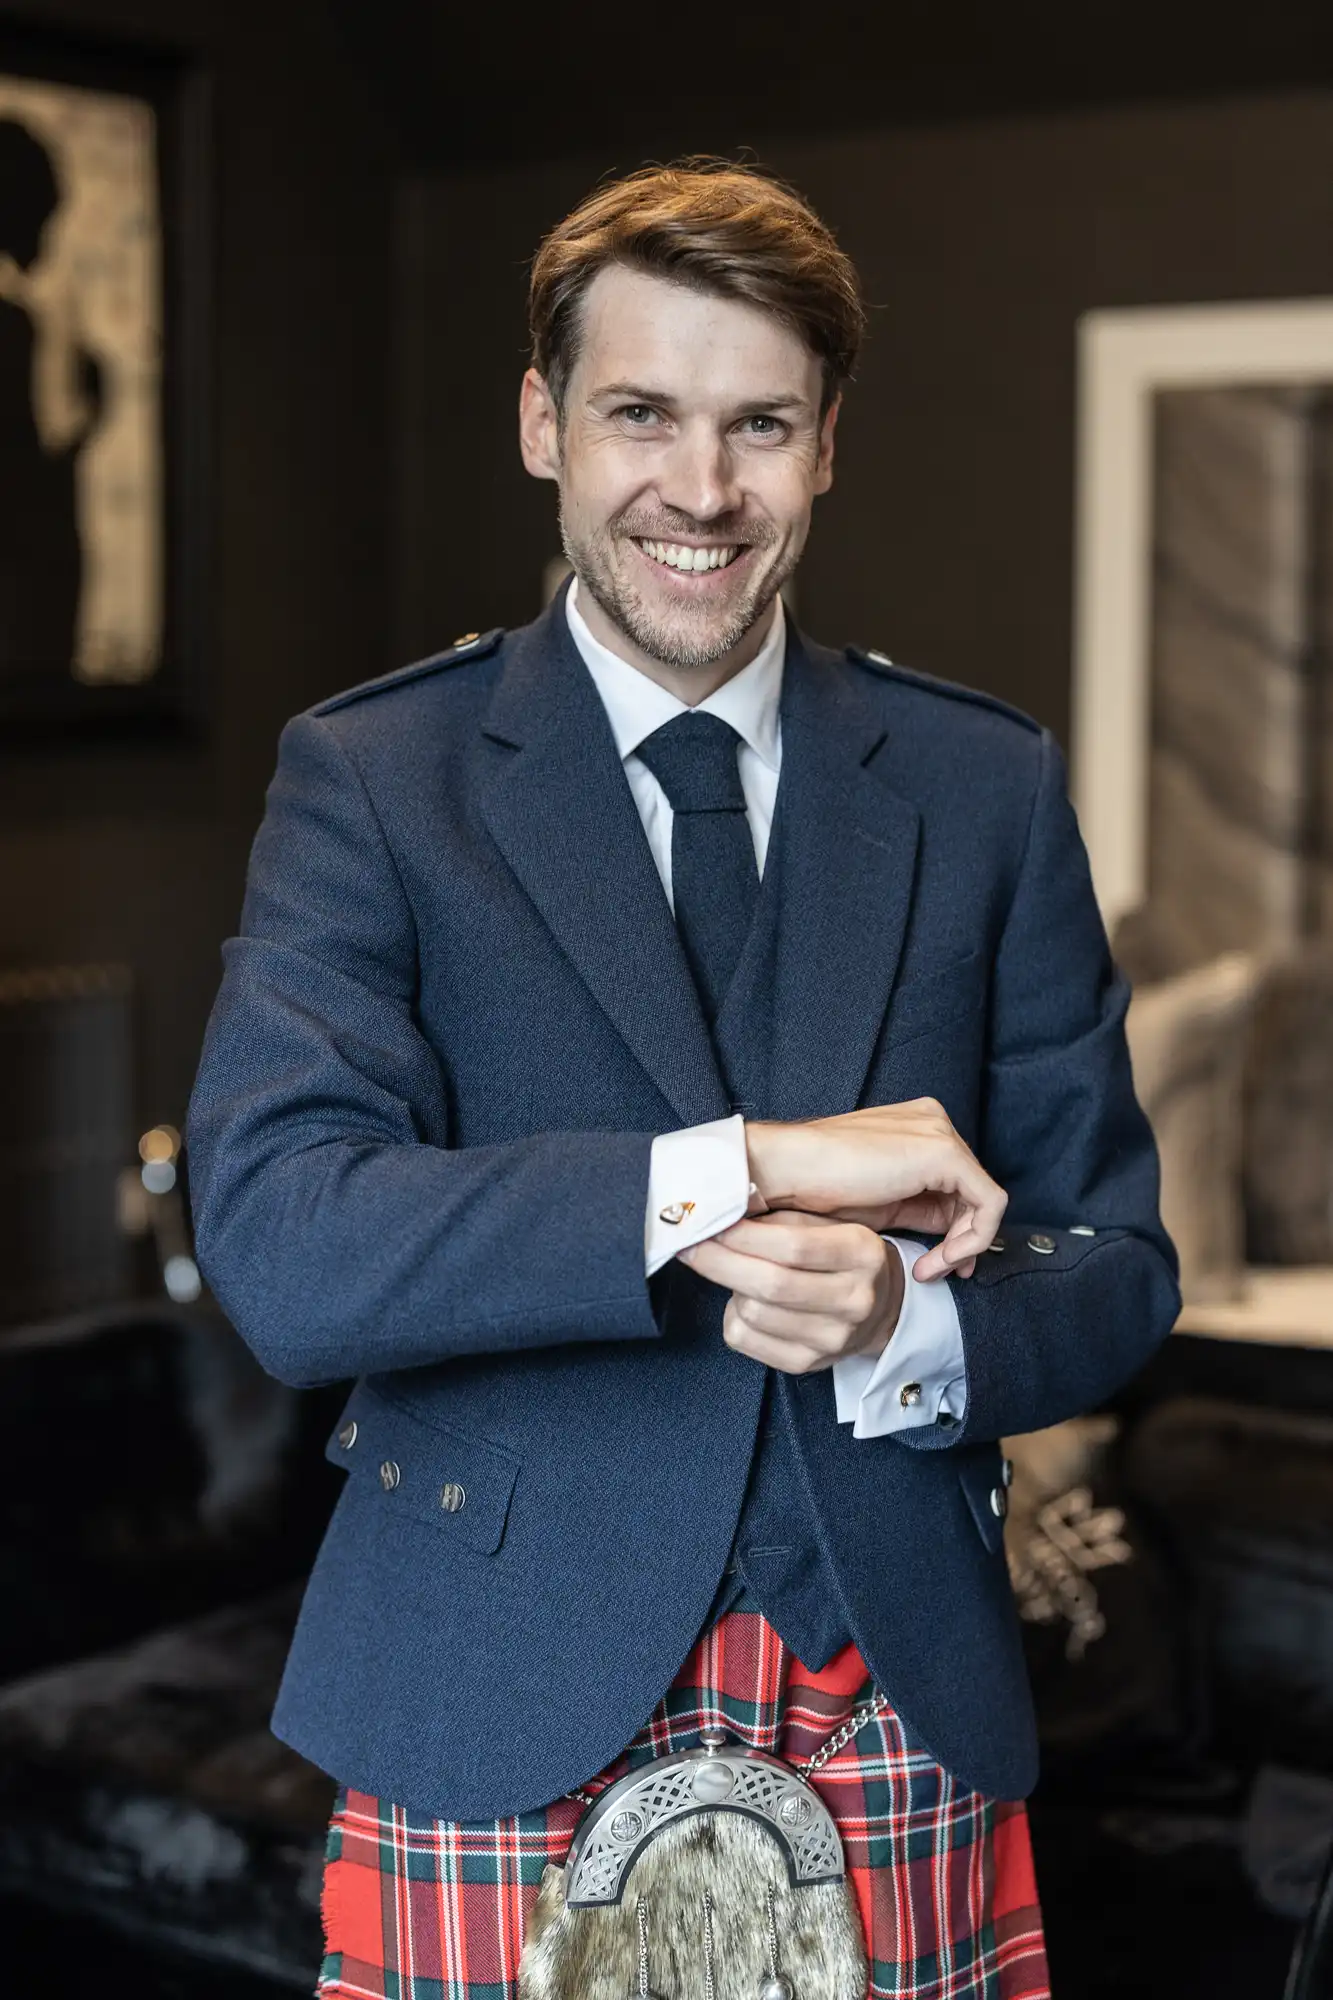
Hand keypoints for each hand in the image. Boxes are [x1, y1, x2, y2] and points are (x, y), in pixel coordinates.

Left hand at [679, 1210, 903, 1374]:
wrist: (881, 1307)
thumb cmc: (842, 1256)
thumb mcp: (831, 1223)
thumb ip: (784, 1219)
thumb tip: (725, 1213)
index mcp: (862, 1253)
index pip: (794, 1246)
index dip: (744, 1235)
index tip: (709, 1221)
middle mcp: (854, 1300)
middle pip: (770, 1284)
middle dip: (718, 1261)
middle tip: (690, 1244)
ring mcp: (833, 1338)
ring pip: (752, 1313)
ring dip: (728, 1287)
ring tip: (729, 1269)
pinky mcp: (808, 1363)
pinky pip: (745, 1339)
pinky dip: (731, 1315)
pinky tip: (741, 1299)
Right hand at [744, 1099, 1005, 1281]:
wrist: (785, 1170)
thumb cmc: (815, 1189)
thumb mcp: (879, 1203)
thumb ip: (916, 1208)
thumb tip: (948, 1238)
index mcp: (915, 1127)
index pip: (955, 1184)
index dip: (954, 1230)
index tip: (935, 1265)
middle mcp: (932, 1121)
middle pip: (972, 1191)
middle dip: (962, 1240)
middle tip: (936, 1273)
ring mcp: (939, 1132)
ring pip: (984, 1200)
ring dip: (963, 1246)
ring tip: (929, 1271)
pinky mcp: (944, 1153)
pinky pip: (988, 1203)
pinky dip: (970, 1240)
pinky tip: (936, 1260)